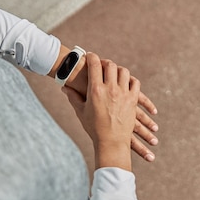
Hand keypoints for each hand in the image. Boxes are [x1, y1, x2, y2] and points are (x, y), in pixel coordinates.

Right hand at [62, 53, 139, 170]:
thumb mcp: (81, 112)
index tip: (90, 56)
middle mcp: (111, 89)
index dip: (91, 57)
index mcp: (96, 90)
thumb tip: (63, 88)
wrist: (111, 142)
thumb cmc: (93, 128)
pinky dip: (131, 80)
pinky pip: (135, 83)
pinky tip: (127, 82)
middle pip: (110, 65)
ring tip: (115, 73)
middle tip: (102, 64)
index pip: (94, 65)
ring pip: (124, 72)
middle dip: (105, 62)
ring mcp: (123, 93)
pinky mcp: (133, 100)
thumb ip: (73, 97)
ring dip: (119, 70)